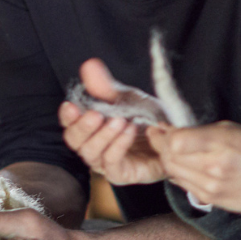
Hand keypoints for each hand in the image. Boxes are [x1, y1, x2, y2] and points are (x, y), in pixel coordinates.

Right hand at [59, 58, 166, 184]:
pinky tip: (129, 131)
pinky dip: (118, 146)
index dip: (67, 116)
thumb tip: (89, 65)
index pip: (69, 124)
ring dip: (103, 136)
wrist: (173, 137)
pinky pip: (112, 164)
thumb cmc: (145, 118)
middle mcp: (93, 146)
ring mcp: (105, 162)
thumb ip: (106, 86)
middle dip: (83, 127)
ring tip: (120, 121)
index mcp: (90, 127)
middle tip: (96, 114)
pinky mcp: (120, 174)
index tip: (71, 106)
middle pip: (74, 141)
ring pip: (90, 153)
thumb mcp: (126, 98)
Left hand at [148, 122, 240, 226]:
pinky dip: (179, 173)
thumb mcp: (237, 129)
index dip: (164, 133)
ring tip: (169, 148)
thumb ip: (206, 131)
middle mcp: (212, 168)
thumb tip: (178, 131)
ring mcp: (210, 188)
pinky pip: (184, 185)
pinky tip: (184, 164)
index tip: (162, 126)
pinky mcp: (211, 200)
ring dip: (168, 159)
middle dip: (160, 145)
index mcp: (221, 145)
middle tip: (158, 134)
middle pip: (170, 158)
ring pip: (173, 173)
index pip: (176, 141)